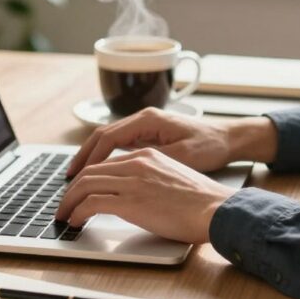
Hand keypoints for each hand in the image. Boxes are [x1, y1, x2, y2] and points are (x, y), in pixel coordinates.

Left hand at [56, 148, 238, 243]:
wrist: (217, 209)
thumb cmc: (203, 202)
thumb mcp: (175, 179)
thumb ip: (152, 179)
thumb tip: (139, 196)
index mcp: (148, 156)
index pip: (107, 162)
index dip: (88, 177)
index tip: (80, 190)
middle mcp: (137, 163)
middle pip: (91, 171)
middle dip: (72, 189)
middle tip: (64, 204)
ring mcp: (133, 181)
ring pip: (85, 184)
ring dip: (69, 201)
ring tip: (64, 215)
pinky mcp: (130, 201)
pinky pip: (91, 203)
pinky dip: (77, 212)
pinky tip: (75, 221)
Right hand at [66, 107, 277, 176]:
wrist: (231, 139)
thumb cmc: (210, 146)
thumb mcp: (182, 157)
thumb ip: (152, 161)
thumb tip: (123, 171)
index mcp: (148, 120)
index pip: (107, 137)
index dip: (90, 158)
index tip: (77, 176)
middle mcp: (144, 119)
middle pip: (102, 136)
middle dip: (84, 157)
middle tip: (69, 178)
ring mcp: (146, 127)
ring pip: (110, 141)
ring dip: (93, 158)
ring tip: (78, 178)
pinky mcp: (151, 136)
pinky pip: (121, 145)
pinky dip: (107, 158)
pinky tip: (101, 173)